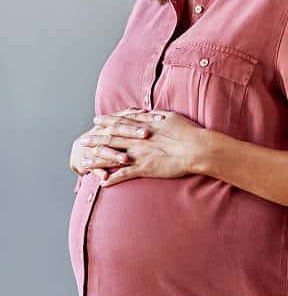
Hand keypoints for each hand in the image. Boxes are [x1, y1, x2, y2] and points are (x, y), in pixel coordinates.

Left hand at [80, 109, 206, 186]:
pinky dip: (113, 179)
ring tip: (84, 163)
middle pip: (111, 138)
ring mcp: (140, 153)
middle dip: (95, 139)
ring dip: (97, 160)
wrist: (196, 147)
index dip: (107, 121)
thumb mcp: (170, 116)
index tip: (97, 121)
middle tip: (83, 140)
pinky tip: (102, 183)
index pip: (121, 122)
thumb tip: (149, 111)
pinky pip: (125, 174)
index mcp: (144, 125)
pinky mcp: (145, 168)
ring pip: (113, 157)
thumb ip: (157, 115)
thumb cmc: (187, 131)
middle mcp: (138, 139)